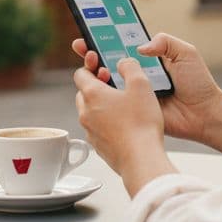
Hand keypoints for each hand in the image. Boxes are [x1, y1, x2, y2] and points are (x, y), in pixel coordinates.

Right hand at [71, 33, 221, 145]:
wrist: (205, 114)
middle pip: (110, 61)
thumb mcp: (186, 53)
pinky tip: (98, 86)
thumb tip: (140, 47)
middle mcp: (138, 74)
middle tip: (86, 49)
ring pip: (108, 81)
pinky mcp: (134, 109)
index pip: (123, 45)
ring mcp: (134, 92)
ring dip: (96, 72)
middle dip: (93, 54)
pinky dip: (104, 95)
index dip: (105, 39)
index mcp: (149, 58)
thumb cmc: (199, 84)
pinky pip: (115, 102)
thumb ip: (165, 42)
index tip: (90, 32)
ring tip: (94, 64)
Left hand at [73, 58, 175, 194]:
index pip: (80, 74)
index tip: (103, 68)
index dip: (91, 68)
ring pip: (89, 113)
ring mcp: (90, 132)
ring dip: (101, 107)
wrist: (141, 160)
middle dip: (96, 88)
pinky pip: (97, 130)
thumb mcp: (141, 85)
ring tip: (123, 107)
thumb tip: (123, 62)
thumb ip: (130, 67)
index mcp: (92, 94)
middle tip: (115, 87)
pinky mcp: (97, 147)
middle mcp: (85, 113)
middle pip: (83, 94)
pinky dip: (106, 125)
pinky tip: (125, 127)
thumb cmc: (141, 123)